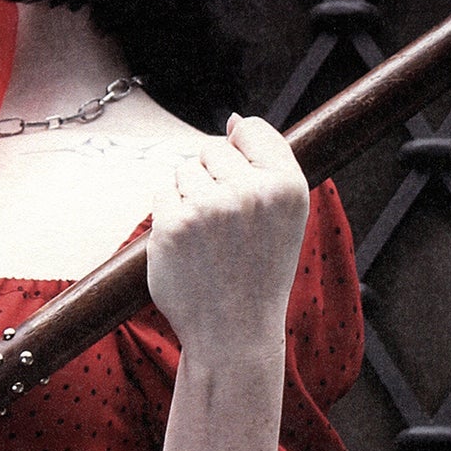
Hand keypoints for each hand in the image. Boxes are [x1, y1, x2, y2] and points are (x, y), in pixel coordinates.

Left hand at [145, 115, 309, 363]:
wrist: (234, 331)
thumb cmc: (259, 270)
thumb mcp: (284, 215)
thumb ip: (265, 163)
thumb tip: (232, 119)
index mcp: (287, 185)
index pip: (250, 128)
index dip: (241, 153)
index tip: (244, 190)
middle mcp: (251, 192)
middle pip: (212, 148)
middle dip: (213, 178)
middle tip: (227, 226)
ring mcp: (209, 208)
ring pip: (184, 170)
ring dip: (189, 197)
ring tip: (209, 239)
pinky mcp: (172, 225)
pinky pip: (163, 195)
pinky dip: (169, 217)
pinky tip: (189, 248)